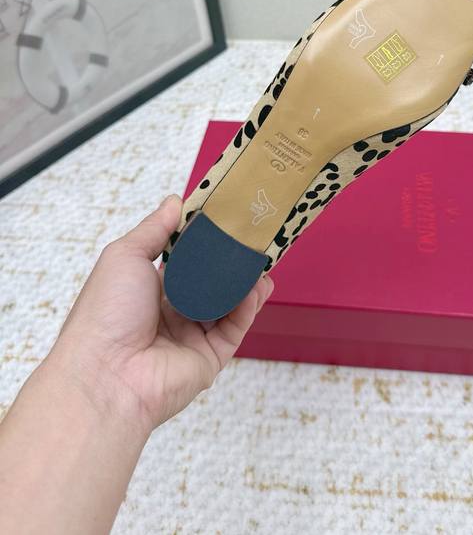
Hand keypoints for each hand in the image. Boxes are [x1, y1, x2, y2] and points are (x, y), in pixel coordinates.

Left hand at [50, 194, 273, 433]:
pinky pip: (234, 328)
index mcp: (148, 291)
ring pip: (228, 305)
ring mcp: (192, 337)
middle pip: (210, 284)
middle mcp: (171, 314)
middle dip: (231, 263)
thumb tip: (175, 201)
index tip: (226, 220)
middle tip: (253, 239)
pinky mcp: (210, 358)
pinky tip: (257, 286)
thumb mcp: (125, 256)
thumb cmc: (107, 312)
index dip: (205, 242)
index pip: (184, 262)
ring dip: (245, 283)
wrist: (106, 374)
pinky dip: (248, 306)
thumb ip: (155, 228)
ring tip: (262, 260)